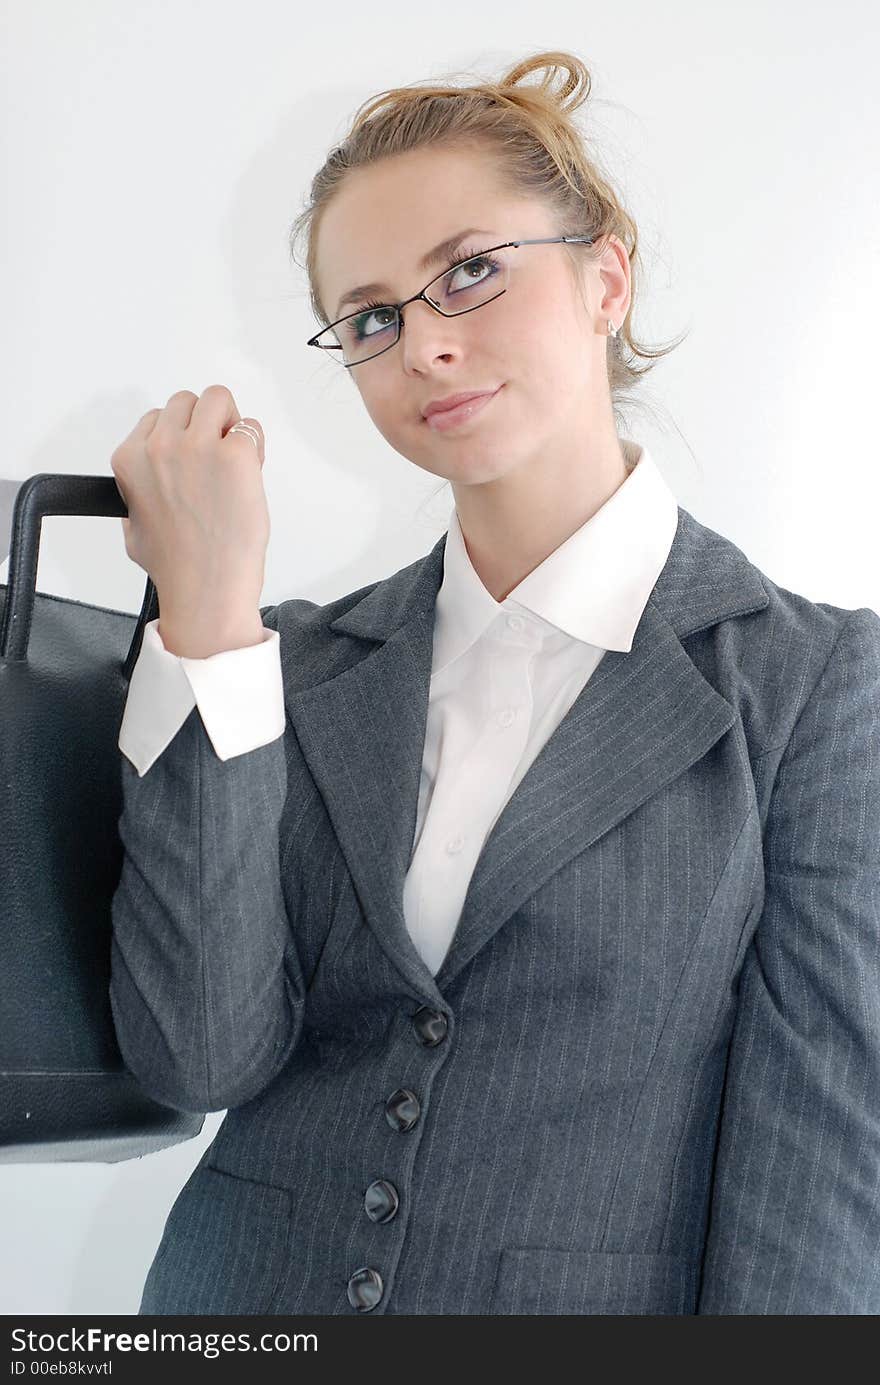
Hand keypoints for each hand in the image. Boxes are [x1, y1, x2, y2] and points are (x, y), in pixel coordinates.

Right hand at [111, 385, 269, 646]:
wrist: (205, 588)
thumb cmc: (176, 566)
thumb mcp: (133, 529)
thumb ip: (136, 498)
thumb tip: (147, 490)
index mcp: (130, 459)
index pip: (156, 419)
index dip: (180, 440)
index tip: (193, 465)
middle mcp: (161, 446)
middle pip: (186, 402)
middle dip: (204, 425)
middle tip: (218, 459)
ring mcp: (198, 447)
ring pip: (217, 398)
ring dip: (229, 423)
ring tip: (235, 460)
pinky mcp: (235, 454)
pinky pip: (251, 428)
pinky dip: (255, 446)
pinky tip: (250, 474)